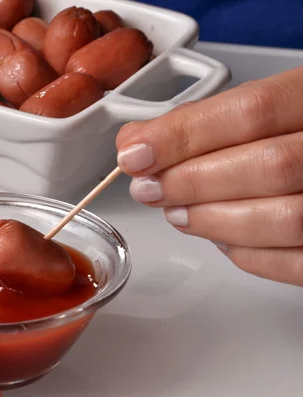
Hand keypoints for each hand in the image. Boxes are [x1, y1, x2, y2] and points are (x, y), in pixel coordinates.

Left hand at [115, 66, 302, 286]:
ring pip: (283, 219)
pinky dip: (245, 254)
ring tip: (176, 212)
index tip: (134, 154)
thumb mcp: (260, 108)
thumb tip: (136, 141)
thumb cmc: (291, 133)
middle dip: (191, 182)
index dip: (184, 136)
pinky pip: (295, 262)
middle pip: (268, 166)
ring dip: (211, 219)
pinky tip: (218, 236)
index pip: (251, 111)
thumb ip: (204, 121)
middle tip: (148, 188)